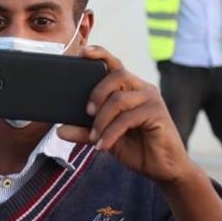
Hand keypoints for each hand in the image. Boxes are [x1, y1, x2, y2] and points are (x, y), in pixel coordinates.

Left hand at [57, 46, 195, 185]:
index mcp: (129, 88)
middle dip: (96, 93)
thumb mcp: (105, 137)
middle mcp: (142, 88)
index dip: (100, 54)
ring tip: (95, 138)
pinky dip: (111, 133)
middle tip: (86, 113)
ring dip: (101, 120)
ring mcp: (152, 99)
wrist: (161, 168)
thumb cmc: (135, 147)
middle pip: (116, 76)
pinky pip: (128, 118)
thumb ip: (84, 131)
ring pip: (119, 99)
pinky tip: (103, 146)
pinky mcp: (158, 113)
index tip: (82, 52)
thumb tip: (60, 130)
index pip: (114, 64)